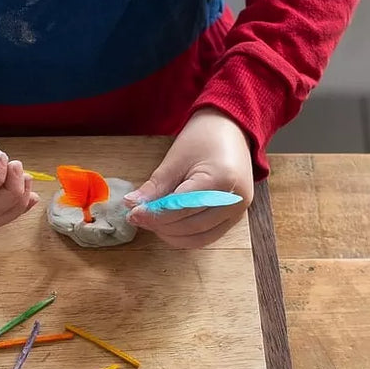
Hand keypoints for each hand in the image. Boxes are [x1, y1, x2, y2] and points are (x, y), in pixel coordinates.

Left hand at [124, 108, 253, 248]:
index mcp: (221, 180)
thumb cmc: (203, 139)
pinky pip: (206, 237)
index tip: (133, 213)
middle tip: (136, 217)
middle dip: (159, 224)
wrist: (230, 131)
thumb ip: (155, 186)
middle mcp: (235, 200)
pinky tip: (166, 226)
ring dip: (170, 234)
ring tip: (150, 220)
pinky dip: (184, 236)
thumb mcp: (175, 159)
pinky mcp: (235, 218)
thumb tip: (131, 204)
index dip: (155, 214)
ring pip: (197, 238)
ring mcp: (238, 212)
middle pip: (190, 226)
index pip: (182, 207)